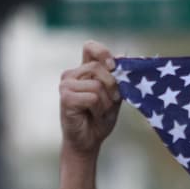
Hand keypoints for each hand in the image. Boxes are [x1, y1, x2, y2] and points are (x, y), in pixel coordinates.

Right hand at [59, 40, 121, 156]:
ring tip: (99, 111)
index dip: (103, 53)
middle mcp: (72, 74)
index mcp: (84, 69)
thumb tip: (124, 55)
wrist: (89, 141)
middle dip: (113, 87)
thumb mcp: (114, 94)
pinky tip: (92, 115)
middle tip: (111, 102)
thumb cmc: (101, 118)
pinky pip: (93, 97)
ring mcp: (66, 85)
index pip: (90, 47)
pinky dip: (98, 109)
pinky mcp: (65, 97)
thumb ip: (117, 76)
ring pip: (98, 85)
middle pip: (99, 68)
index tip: (114, 66)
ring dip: (106, 102)